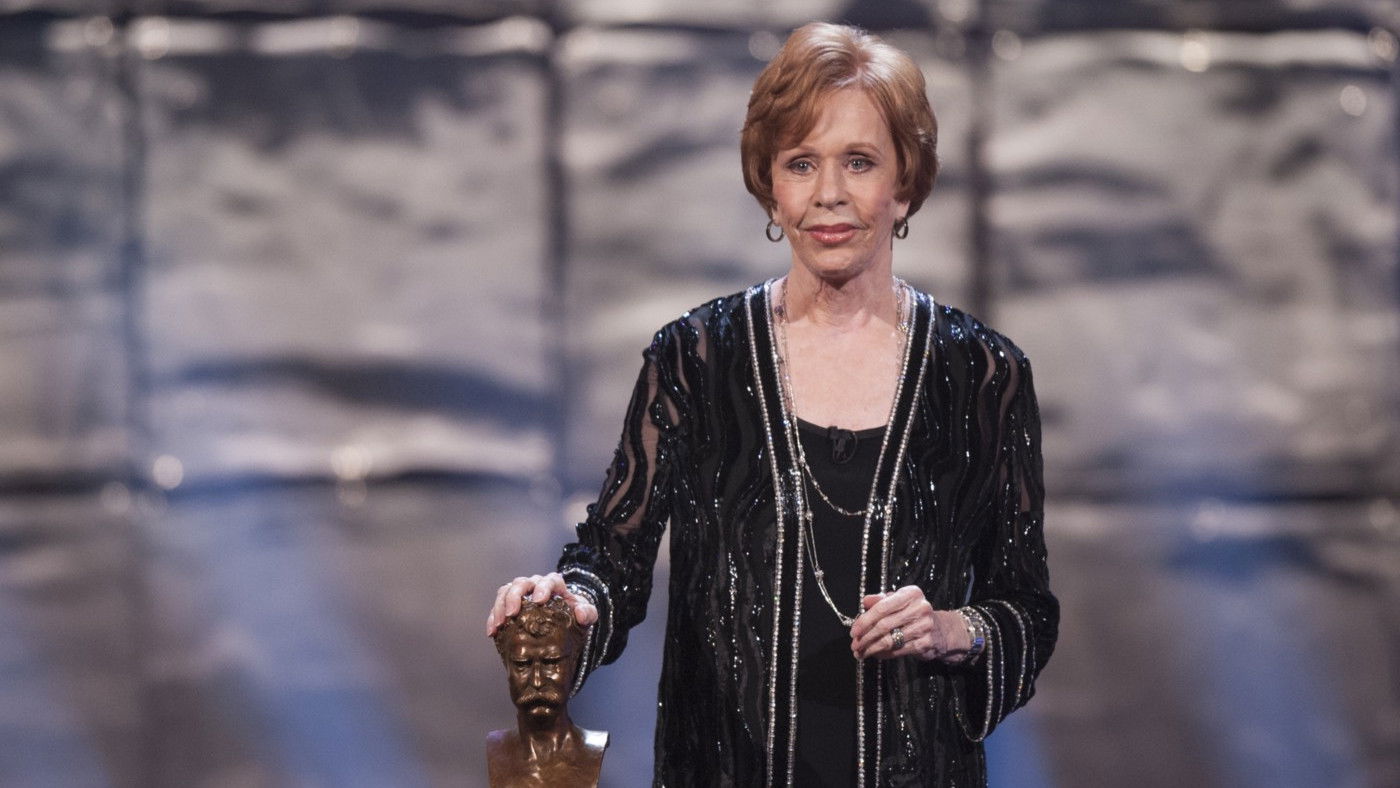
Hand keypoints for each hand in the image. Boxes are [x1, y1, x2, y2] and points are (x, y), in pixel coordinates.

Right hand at [485, 571, 598, 636]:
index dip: (543, 588)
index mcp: (555, 585)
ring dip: (500, 606)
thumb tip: (580, 613)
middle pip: (522, 582)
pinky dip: (493, 618)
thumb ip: (587, 613)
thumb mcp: (586, 616)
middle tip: (512, 613)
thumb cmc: (574, 617)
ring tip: (499, 623)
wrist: (564, 624)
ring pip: (506, 591)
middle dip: (515, 596)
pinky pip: (497, 607)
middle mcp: (536, 585)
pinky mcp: (510, 605)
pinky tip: (492, 632)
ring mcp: (521, 594)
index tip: (539, 601)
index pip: (549, 580)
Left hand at [849, 585, 970, 661]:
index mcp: (911, 594)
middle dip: (866, 637)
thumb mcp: (900, 602)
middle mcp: (920, 608)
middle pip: (884, 625)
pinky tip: (875, 655)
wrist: (941, 630)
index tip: (853, 631)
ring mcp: (924, 626)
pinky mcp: (925, 643)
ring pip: (890, 640)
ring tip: (860, 652)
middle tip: (854, 645)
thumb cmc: (914, 614)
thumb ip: (882, 601)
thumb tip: (865, 601)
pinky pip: (898, 650)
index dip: (865, 620)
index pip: (882, 607)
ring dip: (871, 648)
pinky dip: (883, 654)